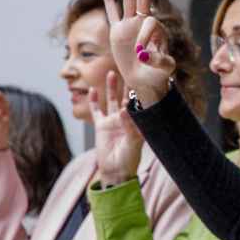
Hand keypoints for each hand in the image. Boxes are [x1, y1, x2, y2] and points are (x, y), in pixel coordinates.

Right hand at [89, 70, 142, 187]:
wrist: (115, 172)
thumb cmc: (129, 160)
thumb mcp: (132, 143)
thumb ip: (129, 127)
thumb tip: (124, 110)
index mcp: (138, 122)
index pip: (141, 104)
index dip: (143, 92)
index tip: (146, 78)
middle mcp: (126, 119)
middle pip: (127, 97)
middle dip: (128, 84)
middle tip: (130, 68)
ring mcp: (113, 121)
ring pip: (112, 100)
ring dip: (112, 87)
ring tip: (112, 73)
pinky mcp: (101, 126)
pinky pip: (96, 110)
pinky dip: (94, 101)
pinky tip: (93, 90)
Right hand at [103, 0, 173, 107]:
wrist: (144, 82)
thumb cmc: (157, 77)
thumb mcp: (164, 71)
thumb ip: (159, 62)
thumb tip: (144, 55)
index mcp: (157, 31)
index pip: (149, 23)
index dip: (145, 38)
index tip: (142, 56)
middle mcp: (143, 24)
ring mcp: (130, 27)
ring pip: (128, 1)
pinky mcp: (118, 33)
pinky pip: (113, 14)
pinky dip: (109, 2)